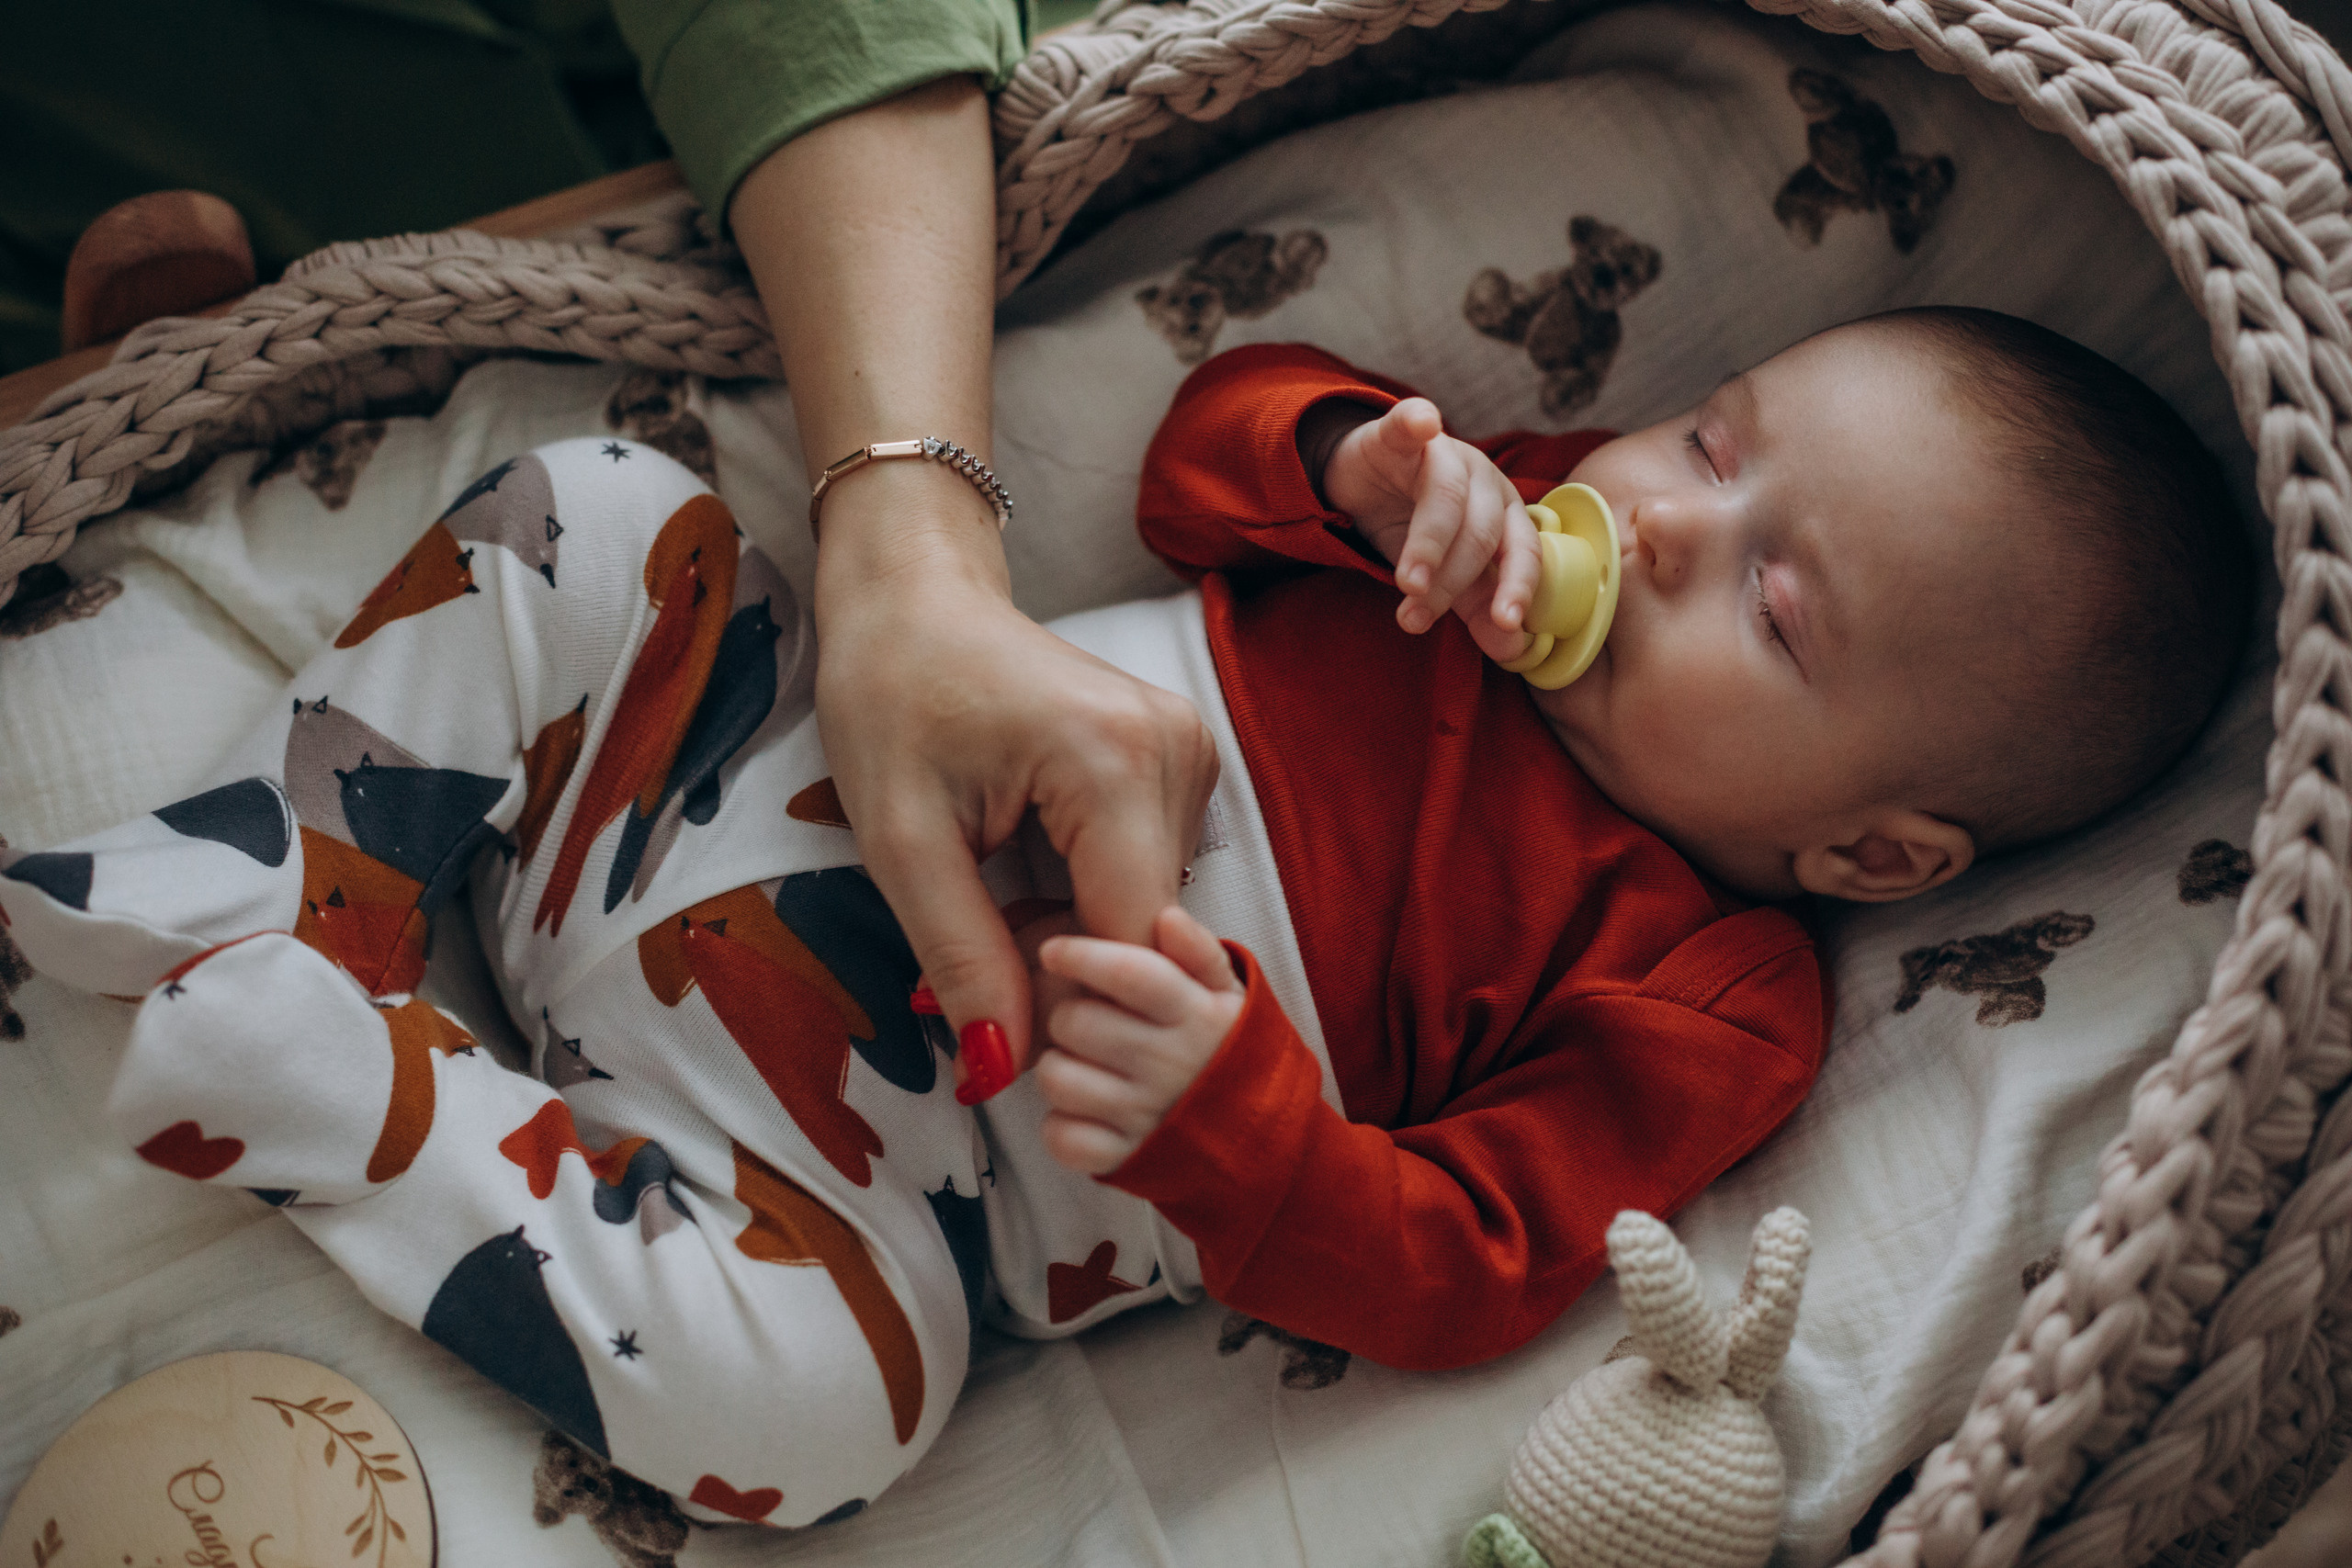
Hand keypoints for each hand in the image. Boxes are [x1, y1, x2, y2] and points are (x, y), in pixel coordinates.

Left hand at [732, 79, 1220, 1099]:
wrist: (912, 590)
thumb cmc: (890, 690)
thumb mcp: (901, 838)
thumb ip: (961, 958)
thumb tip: (1004, 1072)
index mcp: (1115, 762)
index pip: (1129, 945)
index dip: (1062, 994)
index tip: (984, 986)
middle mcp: (1180, 751)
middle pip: (1146, 928)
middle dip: (1062, 956)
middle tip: (970, 921)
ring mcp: (1190, 748)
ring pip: (1151, 905)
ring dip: (1075, 923)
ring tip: (993, 877)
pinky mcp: (1182, 754)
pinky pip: (1149, 867)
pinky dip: (1090, 887)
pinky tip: (1029, 856)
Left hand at [1031, 906, 1244, 1174]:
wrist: (1261, 1137)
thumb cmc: (1229, 1049)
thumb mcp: (1231, 993)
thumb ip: (1200, 952)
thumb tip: (1166, 917)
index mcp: (1196, 1015)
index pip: (1128, 974)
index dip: (1081, 956)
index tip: (1054, 950)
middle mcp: (1169, 1065)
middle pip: (1077, 1022)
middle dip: (1068, 1013)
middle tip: (1085, 1018)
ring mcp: (1145, 1116)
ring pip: (1057, 1078)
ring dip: (1058, 1067)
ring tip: (1082, 1062)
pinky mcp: (1125, 1159)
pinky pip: (1063, 1137)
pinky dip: (1061, 1125)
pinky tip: (1083, 1110)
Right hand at [1320, 398, 1539, 659]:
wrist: (1365, 485)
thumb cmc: (1414, 531)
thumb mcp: (1448, 577)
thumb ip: (1477, 611)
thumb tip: (1512, 652)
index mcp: (1506, 516)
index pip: (1524, 553)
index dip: (1518, 587)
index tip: (1509, 624)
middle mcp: (1485, 481)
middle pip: (1481, 534)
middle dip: (1452, 582)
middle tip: (1418, 616)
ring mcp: (1447, 453)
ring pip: (1447, 497)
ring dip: (1428, 545)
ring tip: (1408, 584)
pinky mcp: (1403, 433)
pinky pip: (1411, 423)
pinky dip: (1416, 422)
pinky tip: (1421, 425)